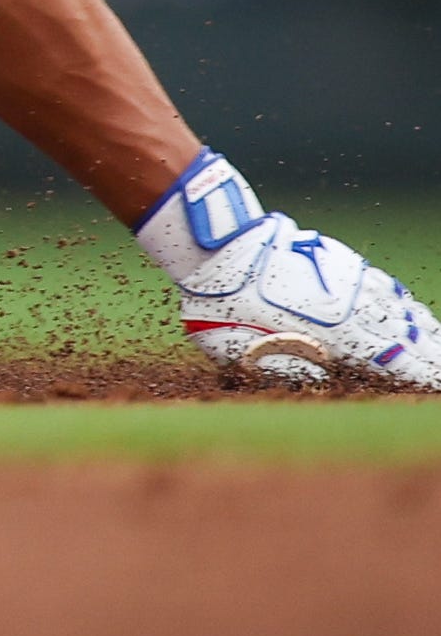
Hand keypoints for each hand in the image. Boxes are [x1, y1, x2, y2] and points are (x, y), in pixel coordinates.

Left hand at [171, 202, 439, 390]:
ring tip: (436, 348)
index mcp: (333, 336)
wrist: (216, 245)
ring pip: (401, 311)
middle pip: (407, 339)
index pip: (394, 364)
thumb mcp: (241, 354)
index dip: (419, 378)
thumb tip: (322, 383)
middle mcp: (351, 308)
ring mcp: (349, 282)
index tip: (434, 390)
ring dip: (423, 332)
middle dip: (429, 359)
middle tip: (438, 376)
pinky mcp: (341, 261)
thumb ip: (284, 371)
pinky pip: (385, 287)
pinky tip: (414, 314)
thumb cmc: (221, 307)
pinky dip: (405, 305)